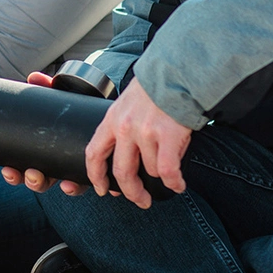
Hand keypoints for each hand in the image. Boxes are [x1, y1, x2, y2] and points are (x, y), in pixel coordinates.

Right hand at [0, 72, 86, 196]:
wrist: (110, 110)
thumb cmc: (83, 107)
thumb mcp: (65, 99)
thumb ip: (49, 89)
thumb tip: (33, 77)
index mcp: (50, 152)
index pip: (29, 168)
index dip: (17, 175)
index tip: (10, 171)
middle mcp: (62, 164)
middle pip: (42, 181)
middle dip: (33, 181)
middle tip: (31, 173)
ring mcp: (77, 167)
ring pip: (59, 185)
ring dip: (48, 185)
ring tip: (42, 176)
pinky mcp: (96, 168)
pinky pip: (84, 184)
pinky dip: (76, 186)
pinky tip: (71, 185)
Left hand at [84, 77, 189, 207]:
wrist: (177, 72)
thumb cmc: (155, 87)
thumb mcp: (126, 103)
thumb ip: (122, 124)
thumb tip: (122, 152)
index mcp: (111, 120)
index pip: (94, 154)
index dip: (96, 177)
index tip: (102, 189)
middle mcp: (125, 128)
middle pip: (121, 171)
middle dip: (131, 192)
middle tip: (141, 201)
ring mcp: (145, 132)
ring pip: (150, 171)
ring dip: (160, 179)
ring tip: (171, 179)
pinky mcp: (167, 136)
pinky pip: (168, 171)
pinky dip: (174, 183)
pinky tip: (179, 184)